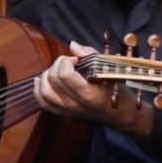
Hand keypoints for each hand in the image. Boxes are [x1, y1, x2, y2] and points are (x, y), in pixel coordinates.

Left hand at [34, 41, 152, 140]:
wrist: (122, 116)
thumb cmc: (119, 92)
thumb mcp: (110, 71)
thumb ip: (91, 55)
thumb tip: (72, 46)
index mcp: (89, 95)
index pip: (64, 75)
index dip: (67, 62)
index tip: (77, 60)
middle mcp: (75, 105)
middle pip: (52, 80)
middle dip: (58, 65)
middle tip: (70, 63)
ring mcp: (67, 111)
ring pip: (43, 92)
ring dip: (46, 75)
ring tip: (58, 70)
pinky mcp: (63, 114)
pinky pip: (43, 102)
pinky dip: (38, 89)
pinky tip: (43, 79)